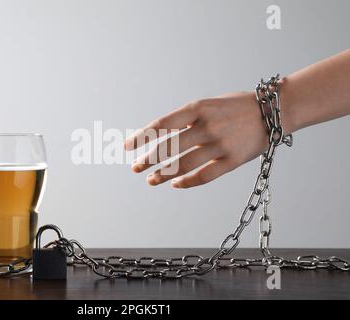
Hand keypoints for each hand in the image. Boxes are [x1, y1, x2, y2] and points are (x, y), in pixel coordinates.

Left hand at [124, 91, 271, 188]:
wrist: (274, 111)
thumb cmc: (235, 107)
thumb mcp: (208, 104)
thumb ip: (186, 120)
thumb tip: (159, 139)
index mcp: (198, 107)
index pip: (162, 124)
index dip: (142, 136)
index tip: (127, 146)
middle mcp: (208, 126)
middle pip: (169, 148)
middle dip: (148, 160)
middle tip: (135, 167)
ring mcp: (221, 144)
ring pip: (184, 165)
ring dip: (163, 175)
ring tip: (150, 180)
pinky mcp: (233, 161)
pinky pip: (205, 176)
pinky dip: (187, 182)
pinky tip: (175, 184)